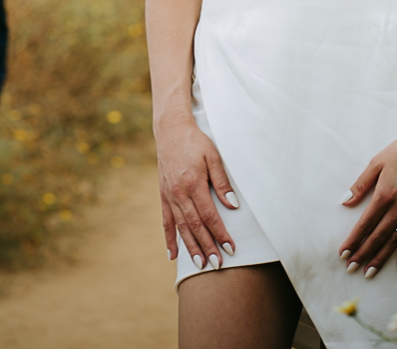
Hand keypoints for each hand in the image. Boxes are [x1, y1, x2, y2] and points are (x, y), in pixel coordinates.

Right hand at [157, 115, 238, 269]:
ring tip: (200, 264)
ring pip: (181, 227)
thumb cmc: (195, 141)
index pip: (209, 216)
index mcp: (194, 183)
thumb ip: (221, 181)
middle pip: (195, 226)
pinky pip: (165, 221)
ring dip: (191, 247)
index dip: (220, 233)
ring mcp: (169, 195)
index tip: (230, 248)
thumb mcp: (213, 156)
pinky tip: (173, 254)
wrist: (170, 130)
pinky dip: (169, 238)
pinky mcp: (163, 195)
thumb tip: (233, 204)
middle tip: (218, 265)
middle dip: (208, 247)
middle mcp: (179, 193)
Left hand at [338, 125, 396, 277]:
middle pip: (378, 237)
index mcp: (385, 194)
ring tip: (369, 272)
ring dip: (381, 258)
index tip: (343, 253)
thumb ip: (360, 184)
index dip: (353, 240)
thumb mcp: (376, 163)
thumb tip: (344, 202)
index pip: (365, 224)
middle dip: (363, 254)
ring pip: (395, 242)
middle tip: (350, 268)